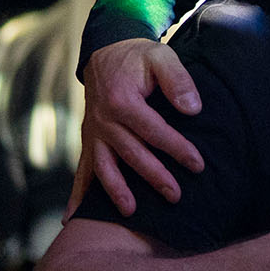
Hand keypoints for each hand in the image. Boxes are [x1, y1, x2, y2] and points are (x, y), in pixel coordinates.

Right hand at [67, 39, 203, 217]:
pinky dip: (76, 194)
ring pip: (104, 166)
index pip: (153, 130)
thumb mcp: (161, 57)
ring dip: (116, 191)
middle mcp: (103, 120)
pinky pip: (81, 170)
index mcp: (122, 100)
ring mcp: (93, 132)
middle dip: (154, 176)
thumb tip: (193, 108)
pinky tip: (72, 218)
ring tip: (130, 213)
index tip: (197, 164)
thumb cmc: (139, 57)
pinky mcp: (89, 140)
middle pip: (131, 153)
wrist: (106, 52)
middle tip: (175, 195)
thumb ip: (178, 80)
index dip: (176, 148)